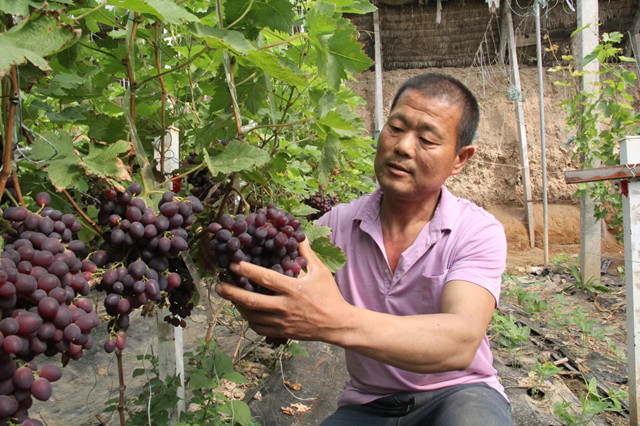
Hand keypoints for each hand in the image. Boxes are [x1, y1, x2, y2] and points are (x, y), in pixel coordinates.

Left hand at [214, 239, 348, 341]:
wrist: (337, 324)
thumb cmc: (330, 295)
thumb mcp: (321, 271)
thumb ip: (307, 254)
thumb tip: (300, 235)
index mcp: (294, 289)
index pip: (265, 278)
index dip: (247, 270)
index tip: (233, 264)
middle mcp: (285, 307)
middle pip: (251, 302)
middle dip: (231, 293)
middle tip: (218, 285)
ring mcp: (282, 322)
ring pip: (251, 316)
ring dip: (237, 306)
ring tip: (229, 296)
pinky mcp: (282, 332)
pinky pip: (259, 328)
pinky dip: (249, 320)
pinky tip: (246, 311)